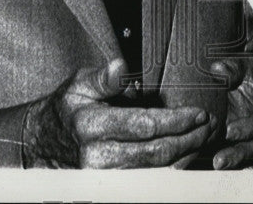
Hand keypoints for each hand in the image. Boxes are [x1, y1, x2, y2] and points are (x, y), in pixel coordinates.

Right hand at [23, 58, 215, 167]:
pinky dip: (171, 169)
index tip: (197, 112)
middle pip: (155, 152)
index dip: (175, 120)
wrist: (43, 143)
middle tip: (209, 126)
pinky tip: (185, 155)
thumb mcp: (78, 84)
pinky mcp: (111, 186)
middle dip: (188, 138)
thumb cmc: (67, 108)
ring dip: (184, 155)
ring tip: (204, 138)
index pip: (143, 125)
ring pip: (155, 171)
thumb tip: (120, 66)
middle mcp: (97, 156)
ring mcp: (104, 176)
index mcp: (91, 126)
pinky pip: (148, 181)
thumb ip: (102, 77)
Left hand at [209, 58, 252, 169]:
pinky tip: (215, 168)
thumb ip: (232, 69)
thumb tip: (218, 69)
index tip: (228, 132)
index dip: (249, 128)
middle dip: (240, 154)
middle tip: (218, 160)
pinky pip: (247, 163)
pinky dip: (232, 167)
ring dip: (235, 164)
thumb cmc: (250, 79)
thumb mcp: (244, 68)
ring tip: (215, 165)